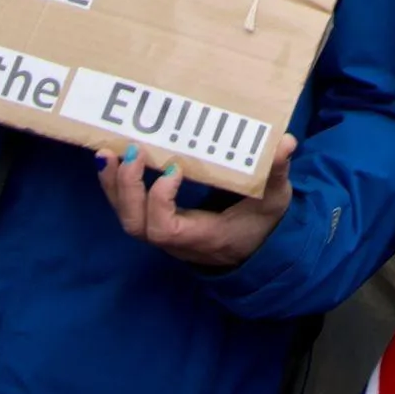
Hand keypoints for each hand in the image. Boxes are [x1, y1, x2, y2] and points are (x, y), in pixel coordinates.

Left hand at [95, 133, 295, 269]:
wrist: (253, 250)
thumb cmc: (261, 224)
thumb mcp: (274, 200)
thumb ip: (276, 172)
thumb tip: (286, 143)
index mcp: (202, 236)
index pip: (166, 229)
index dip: (160, 201)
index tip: (173, 169)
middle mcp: (176, 241)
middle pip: (137, 224)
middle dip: (128, 189)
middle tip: (132, 151)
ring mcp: (164, 234)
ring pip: (127, 218)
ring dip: (114, 186)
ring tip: (107, 153)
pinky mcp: (158, 223)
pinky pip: (129, 210)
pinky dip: (116, 187)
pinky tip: (110, 160)